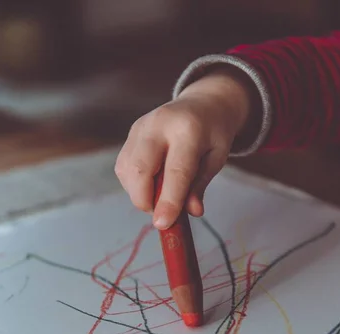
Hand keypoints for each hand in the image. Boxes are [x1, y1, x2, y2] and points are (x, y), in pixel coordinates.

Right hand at [115, 67, 257, 228]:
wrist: (202, 103)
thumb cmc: (212, 134)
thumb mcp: (216, 159)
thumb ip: (200, 185)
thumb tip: (191, 212)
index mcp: (188, 129)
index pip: (176, 172)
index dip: (168, 201)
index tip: (163, 224)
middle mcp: (159, 124)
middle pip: (140, 170)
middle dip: (145, 200)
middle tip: (161, 212)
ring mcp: (140, 127)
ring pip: (127, 172)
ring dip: (140, 193)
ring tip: (161, 193)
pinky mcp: (130, 134)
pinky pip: (123, 168)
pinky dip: (134, 184)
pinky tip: (151, 182)